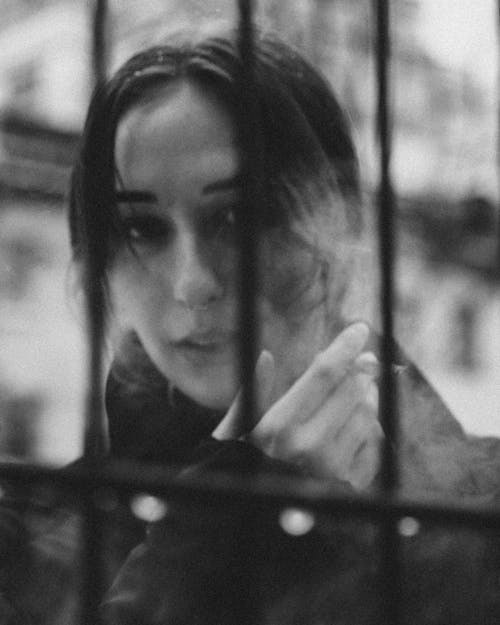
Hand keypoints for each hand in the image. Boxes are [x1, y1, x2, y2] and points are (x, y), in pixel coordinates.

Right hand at [213, 323, 382, 490]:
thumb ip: (253, 390)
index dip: (344, 346)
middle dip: (358, 369)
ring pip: (367, 411)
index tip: (359, 329)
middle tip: (359, 361)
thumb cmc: (246, 463)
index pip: (323, 373)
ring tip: (353, 392)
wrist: (260, 513)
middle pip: (351, 388)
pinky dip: (368, 423)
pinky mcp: (349, 481)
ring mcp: (332, 466)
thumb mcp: (239, 426)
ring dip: (365, 394)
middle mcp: (308, 445)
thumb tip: (266, 355)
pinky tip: (352, 423)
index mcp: (279, 425)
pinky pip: (373, 438)